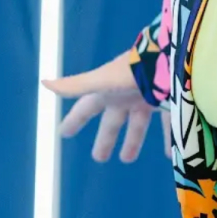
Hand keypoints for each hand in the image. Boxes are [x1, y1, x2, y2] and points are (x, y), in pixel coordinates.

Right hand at [43, 51, 167, 162]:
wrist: (172, 58)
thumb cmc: (135, 70)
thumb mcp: (103, 80)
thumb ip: (76, 85)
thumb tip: (44, 82)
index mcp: (109, 90)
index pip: (87, 107)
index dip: (76, 120)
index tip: (64, 132)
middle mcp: (128, 93)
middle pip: (113, 120)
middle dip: (105, 138)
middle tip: (99, 158)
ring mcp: (150, 97)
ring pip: (139, 123)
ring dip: (133, 140)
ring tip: (127, 159)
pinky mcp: (171, 102)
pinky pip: (168, 124)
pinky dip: (168, 138)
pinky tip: (170, 153)